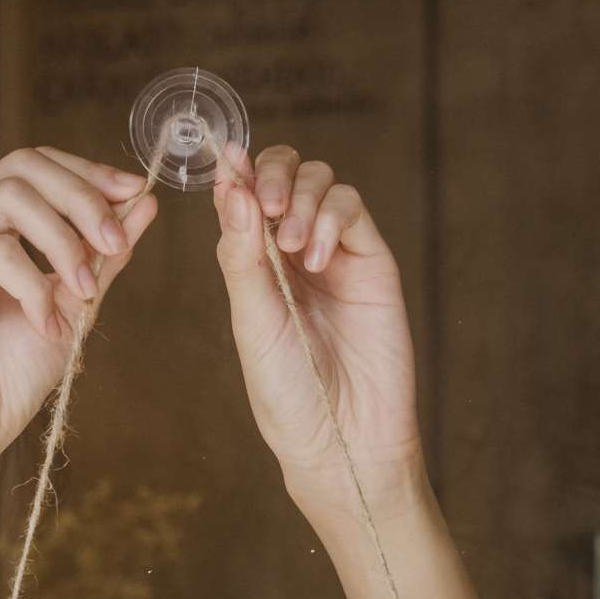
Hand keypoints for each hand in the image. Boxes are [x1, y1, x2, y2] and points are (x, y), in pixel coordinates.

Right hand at [0, 147, 160, 484]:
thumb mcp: (72, 305)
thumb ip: (101, 254)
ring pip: (9, 199)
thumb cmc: (6, 381)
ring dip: (64, 242)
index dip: (86, 173)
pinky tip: (45, 325)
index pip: (30, 164)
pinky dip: (33, 285)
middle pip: (21, 166)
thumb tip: (143, 199)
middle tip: (116, 247)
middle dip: (83, 199)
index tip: (133, 195)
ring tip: (85, 293)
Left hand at [212, 142, 426, 521]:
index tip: (227, 161)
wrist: (342, 437)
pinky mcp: (372, 261)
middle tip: (266, 206)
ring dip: (300, 197)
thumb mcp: (251, 320)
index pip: (243, 195)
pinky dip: (330, 217)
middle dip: (271, 175)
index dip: (236, 172)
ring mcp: (335, 253)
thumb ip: (240, 253)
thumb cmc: (287, 391)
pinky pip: (352, 208)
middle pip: (284, 174)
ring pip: (320, 181)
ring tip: (290, 246)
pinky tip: (315, 258)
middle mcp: (292, 252)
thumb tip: (228, 185)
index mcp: (253, 264)